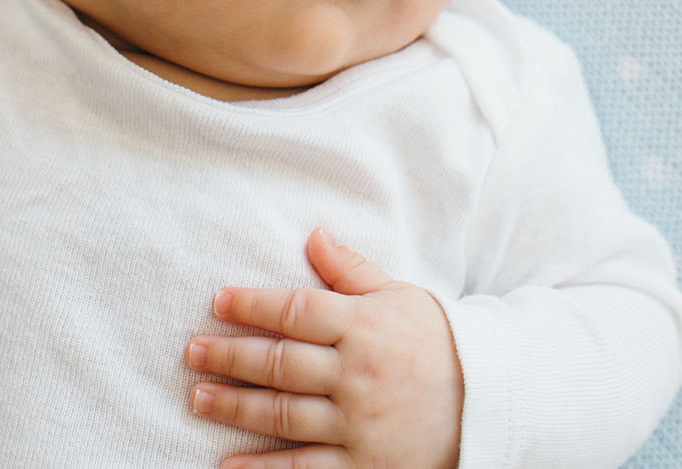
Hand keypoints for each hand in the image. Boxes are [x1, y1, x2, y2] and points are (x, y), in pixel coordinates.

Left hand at [187, 229, 461, 468]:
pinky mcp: (364, 466)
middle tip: (192, 352)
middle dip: (230, 356)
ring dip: (235, 406)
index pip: (297, 312)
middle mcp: (358, 374)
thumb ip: (353, 272)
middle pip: (280, 363)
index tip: (218, 302)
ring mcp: (359, 424)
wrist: (489, 406)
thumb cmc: (440, 343)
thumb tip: (314, 236)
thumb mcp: (402, 297)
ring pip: (283, 414)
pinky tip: (227, 464)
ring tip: (199, 396)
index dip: (253, 306)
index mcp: (366, 327)